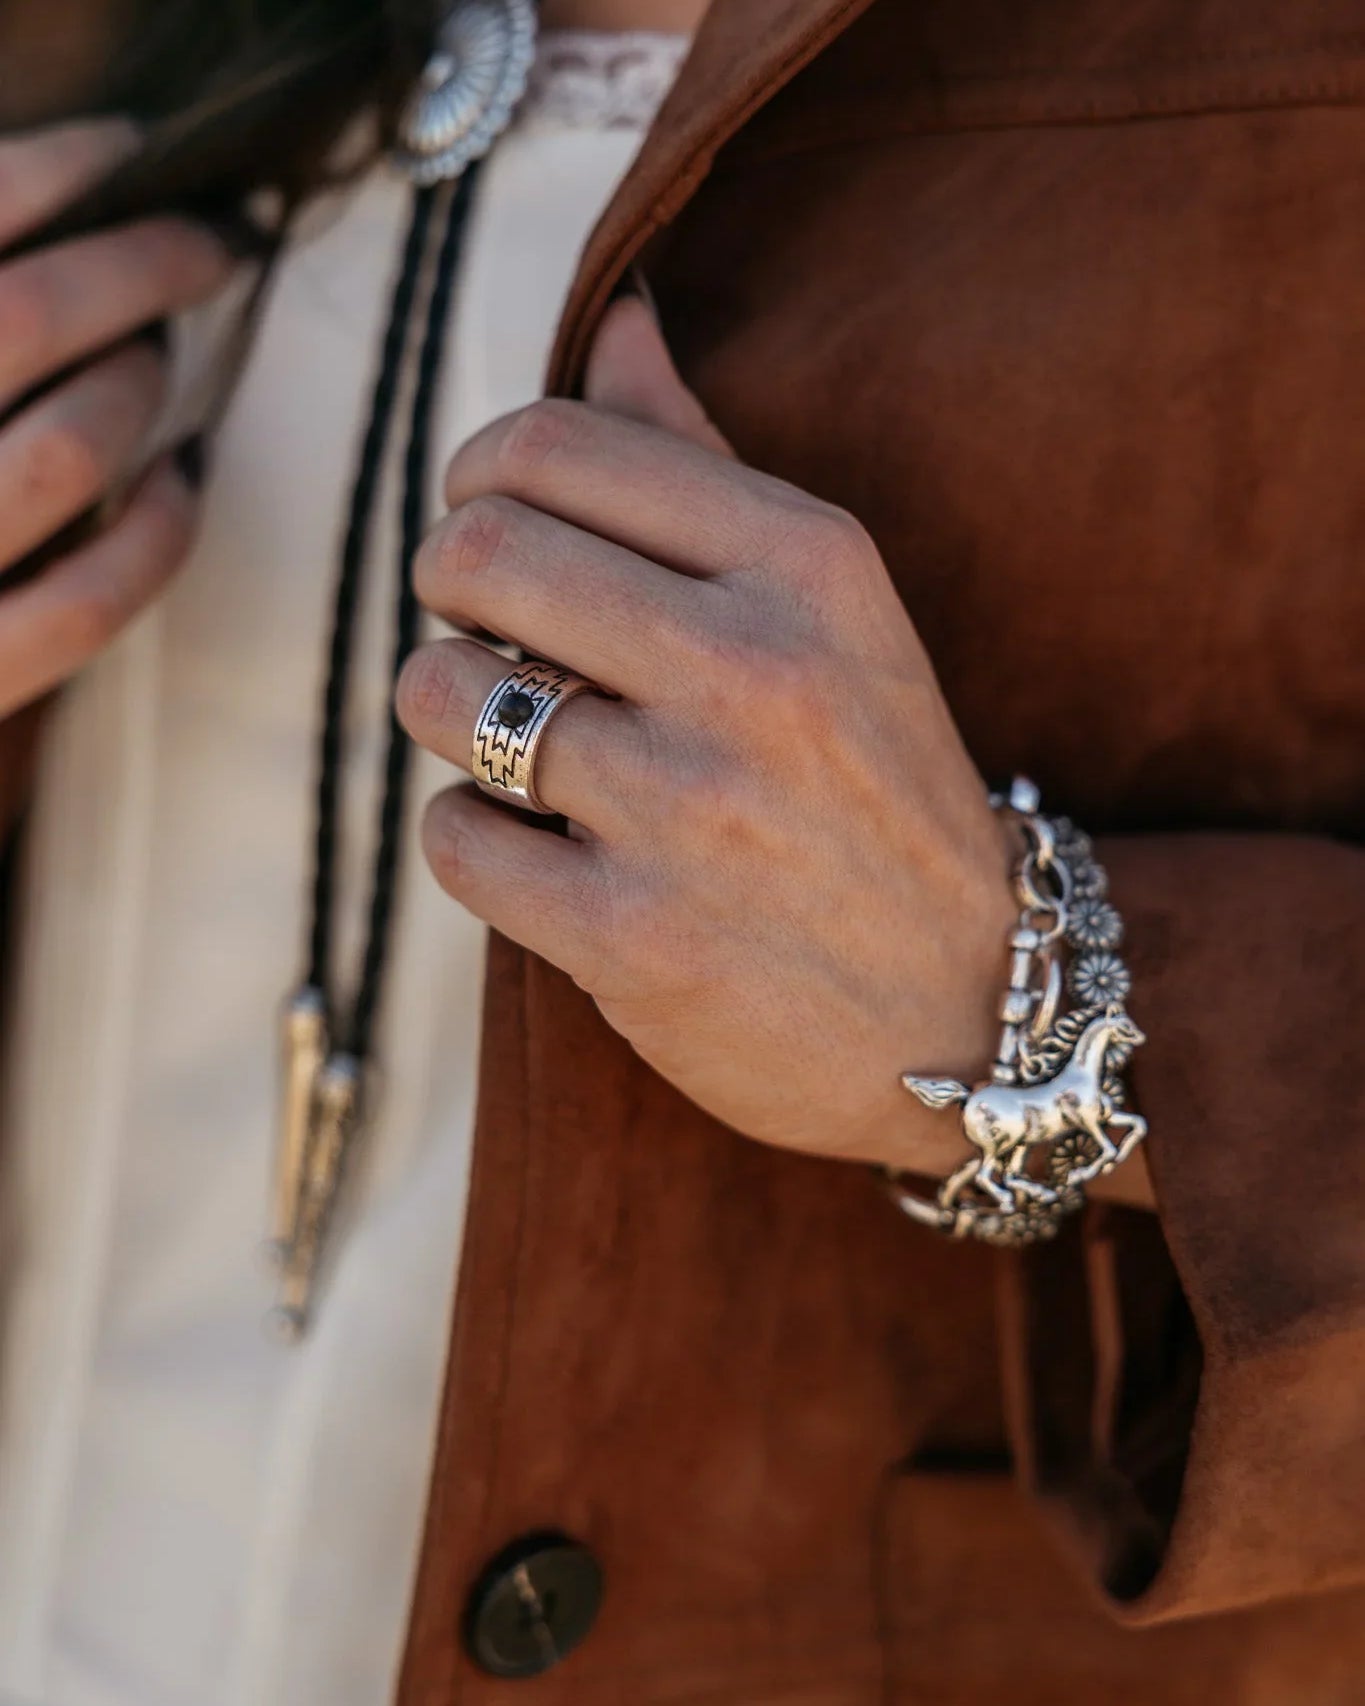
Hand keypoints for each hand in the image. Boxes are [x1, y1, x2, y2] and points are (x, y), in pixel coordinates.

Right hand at [0, 120, 233, 719]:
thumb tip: (55, 215)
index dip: (54, 171)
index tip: (133, 151)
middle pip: (24, 316)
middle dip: (141, 265)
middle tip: (210, 243)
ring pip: (66, 447)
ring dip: (139, 387)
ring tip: (160, 357)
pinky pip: (90, 600)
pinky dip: (159, 535)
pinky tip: (185, 480)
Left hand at [397, 295, 1023, 1177]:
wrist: (967, 1004)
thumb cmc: (877, 785)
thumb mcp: (833, 606)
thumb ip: (706, 461)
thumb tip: (615, 316)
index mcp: (806, 562)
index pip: (553, 445)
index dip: (480, 476)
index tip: (492, 525)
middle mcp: (753, 672)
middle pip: (475, 553)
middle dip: (448, 585)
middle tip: (484, 628)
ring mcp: (690, 812)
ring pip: (439, 694)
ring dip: (449, 713)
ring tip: (517, 744)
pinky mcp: (631, 939)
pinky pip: (453, 838)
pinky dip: (473, 837)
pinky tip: (542, 848)